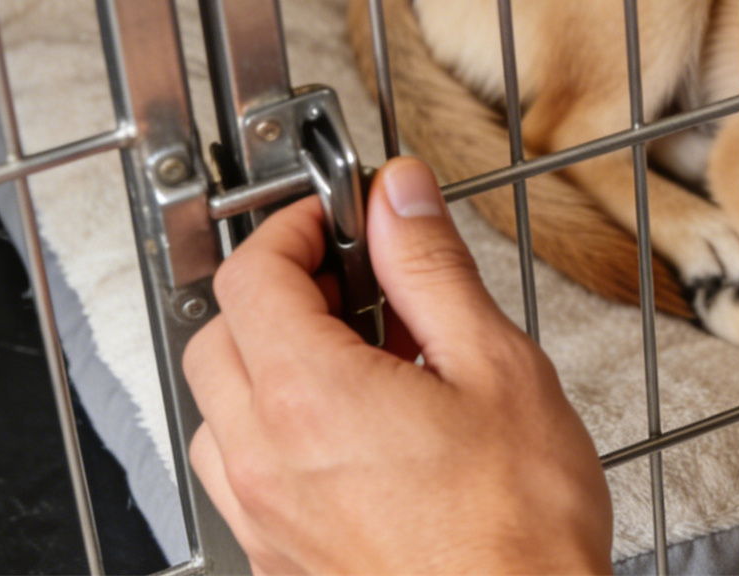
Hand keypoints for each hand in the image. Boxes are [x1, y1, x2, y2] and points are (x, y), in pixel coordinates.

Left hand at [183, 157, 612, 573]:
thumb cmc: (520, 528)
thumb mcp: (497, 366)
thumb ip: (432, 269)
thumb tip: (399, 199)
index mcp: (310, 397)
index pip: (251, 276)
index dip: (290, 229)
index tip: (336, 220)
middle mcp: (265, 461)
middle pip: (218, 337)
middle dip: (276, 293)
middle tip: (352, 283)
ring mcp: (265, 520)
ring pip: (218, 413)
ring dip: (268, 368)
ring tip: (359, 363)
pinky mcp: (281, 563)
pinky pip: (243, 478)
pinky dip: (277, 436)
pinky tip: (355, 436)